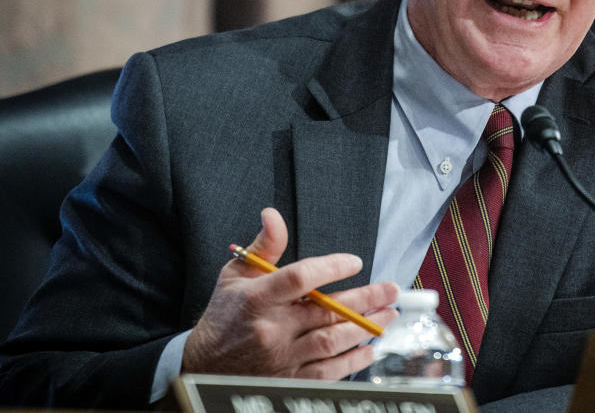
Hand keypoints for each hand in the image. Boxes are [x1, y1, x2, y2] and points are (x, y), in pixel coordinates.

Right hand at [182, 207, 398, 379]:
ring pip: (332, 341)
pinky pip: (327, 372)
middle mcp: (271, 329)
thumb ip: (263, 246)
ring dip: (365, 327)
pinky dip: (352, 361)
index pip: (300, 278)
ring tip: (388, 314)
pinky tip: (369, 347)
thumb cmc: (225, 315)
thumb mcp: (235, 274)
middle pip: (327, 311)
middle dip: (366, 299)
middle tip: (391, 290)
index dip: (332, 268)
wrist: (202, 367)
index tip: (355, 261)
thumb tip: (272, 214)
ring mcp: (281, 358)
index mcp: (257, 298)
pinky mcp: (288, 380)